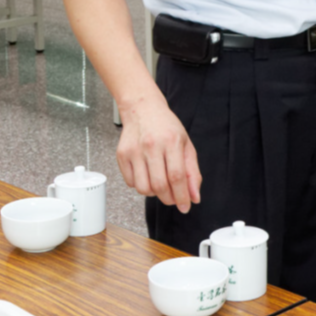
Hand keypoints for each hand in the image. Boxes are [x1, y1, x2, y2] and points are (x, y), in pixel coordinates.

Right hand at [116, 95, 202, 211]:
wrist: (143, 109)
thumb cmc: (166, 127)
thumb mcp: (186, 145)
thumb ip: (192, 172)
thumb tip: (194, 197)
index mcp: (171, 141)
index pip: (177, 177)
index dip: (182, 196)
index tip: (185, 206)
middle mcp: (151, 146)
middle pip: (159, 185)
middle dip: (169, 199)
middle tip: (173, 198)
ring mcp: (134, 151)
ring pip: (143, 188)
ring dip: (154, 193)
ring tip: (159, 183)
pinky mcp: (122, 155)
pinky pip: (131, 183)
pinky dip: (140, 185)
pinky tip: (147, 175)